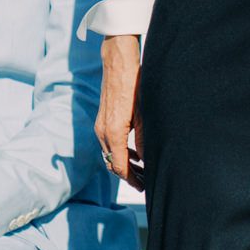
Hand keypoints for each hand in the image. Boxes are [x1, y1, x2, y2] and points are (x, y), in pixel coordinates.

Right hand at [97, 33, 143, 189]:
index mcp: (113, 132)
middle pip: (112, 163)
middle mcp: (103, 131)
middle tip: (145, 183)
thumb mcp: (144, 114)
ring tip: (142, 171)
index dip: (132, 179)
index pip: (119, 166)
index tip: (144, 187)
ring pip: (110, 154)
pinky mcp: (103, 120)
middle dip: (128, 175)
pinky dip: (121, 152)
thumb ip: (145, 139)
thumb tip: (149, 160)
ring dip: (125, 164)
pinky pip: (109, 143)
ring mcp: (100, 126)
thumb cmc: (134, 84)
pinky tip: (135, 153)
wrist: (118, 62)